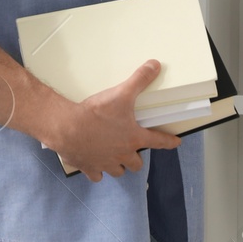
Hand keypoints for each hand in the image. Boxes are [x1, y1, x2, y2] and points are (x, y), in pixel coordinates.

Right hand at [52, 60, 181, 181]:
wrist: (67, 128)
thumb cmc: (96, 113)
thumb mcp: (121, 93)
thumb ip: (139, 80)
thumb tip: (154, 66)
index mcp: (133, 138)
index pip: (158, 141)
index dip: (169, 142)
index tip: (175, 143)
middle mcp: (122, 155)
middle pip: (136, 164)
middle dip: (136, 159)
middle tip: (133, 152)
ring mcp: (105, 164)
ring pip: (118, 172)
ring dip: (119, 166)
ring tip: (115, 159)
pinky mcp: (88, 167)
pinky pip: (96, 175)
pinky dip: (97, 171)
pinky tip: (95, 165)